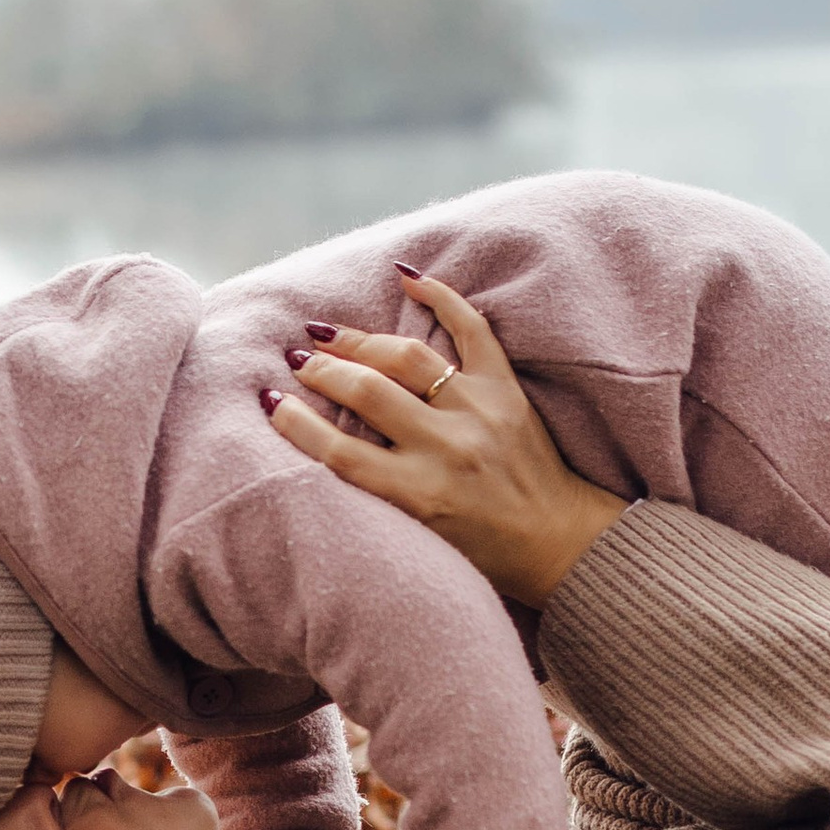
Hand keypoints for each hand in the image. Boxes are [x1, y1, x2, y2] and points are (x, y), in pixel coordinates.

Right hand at [264, 267, 630, 607]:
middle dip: (322, 371)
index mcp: (418, 494)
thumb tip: (326, 444)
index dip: (296, 423)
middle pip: (365, 393)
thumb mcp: (421, 536)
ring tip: (328, 335)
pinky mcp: (506, 389)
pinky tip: (408, 278)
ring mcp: (479, 411)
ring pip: (406, 357)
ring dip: (358, 341)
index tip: (270, 401)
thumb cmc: (484, 551)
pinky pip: (472, 329)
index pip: (338, 451)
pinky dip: (441, 297)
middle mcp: (446, 448)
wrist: (559, 545)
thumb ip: (378, 492)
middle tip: (297, 361)